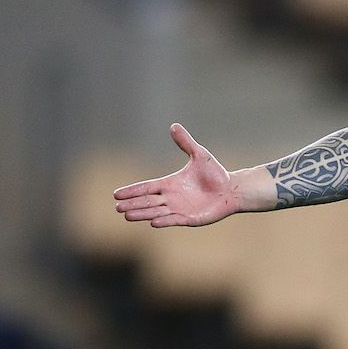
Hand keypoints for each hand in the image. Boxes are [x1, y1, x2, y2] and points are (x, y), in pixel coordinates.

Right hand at [112, 123, 240, 227]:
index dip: (132, 190)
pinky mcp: (190, 219)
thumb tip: (174, 125)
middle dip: (132, 204)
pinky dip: (164, 221)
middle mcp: (171, 198)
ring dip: (142, 214)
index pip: (146, 187)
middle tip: (117, 207)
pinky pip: (174, 220)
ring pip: (156, 212)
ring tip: (127, 216)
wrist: (231, 190)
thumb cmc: (215, 173)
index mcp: (169, 184)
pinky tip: (153, 223)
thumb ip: (185, 142)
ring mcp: (179, 209)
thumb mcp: (199, 155)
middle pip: (147, 201)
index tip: (116, 194)